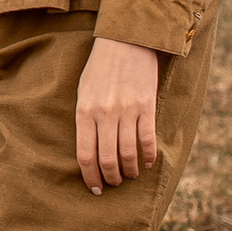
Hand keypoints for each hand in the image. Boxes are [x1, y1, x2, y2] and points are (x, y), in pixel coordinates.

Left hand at [74, 39, 160, 192]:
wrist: (124, 41)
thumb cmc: (100, 68)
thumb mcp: (83, 92)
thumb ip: (85, 120)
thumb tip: (90, 150)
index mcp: (84, 112)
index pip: (85, 155)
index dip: (90, 177)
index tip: (95, 189)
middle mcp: (104, 114)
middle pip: (107, 159)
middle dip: (111, 178)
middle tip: (114, 184)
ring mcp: (126, 111)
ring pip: (128, 154)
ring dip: (130, 171)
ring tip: (130, 175)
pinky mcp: (146, 106)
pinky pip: (147, 140)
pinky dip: (148, 156)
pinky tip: (148, 162)